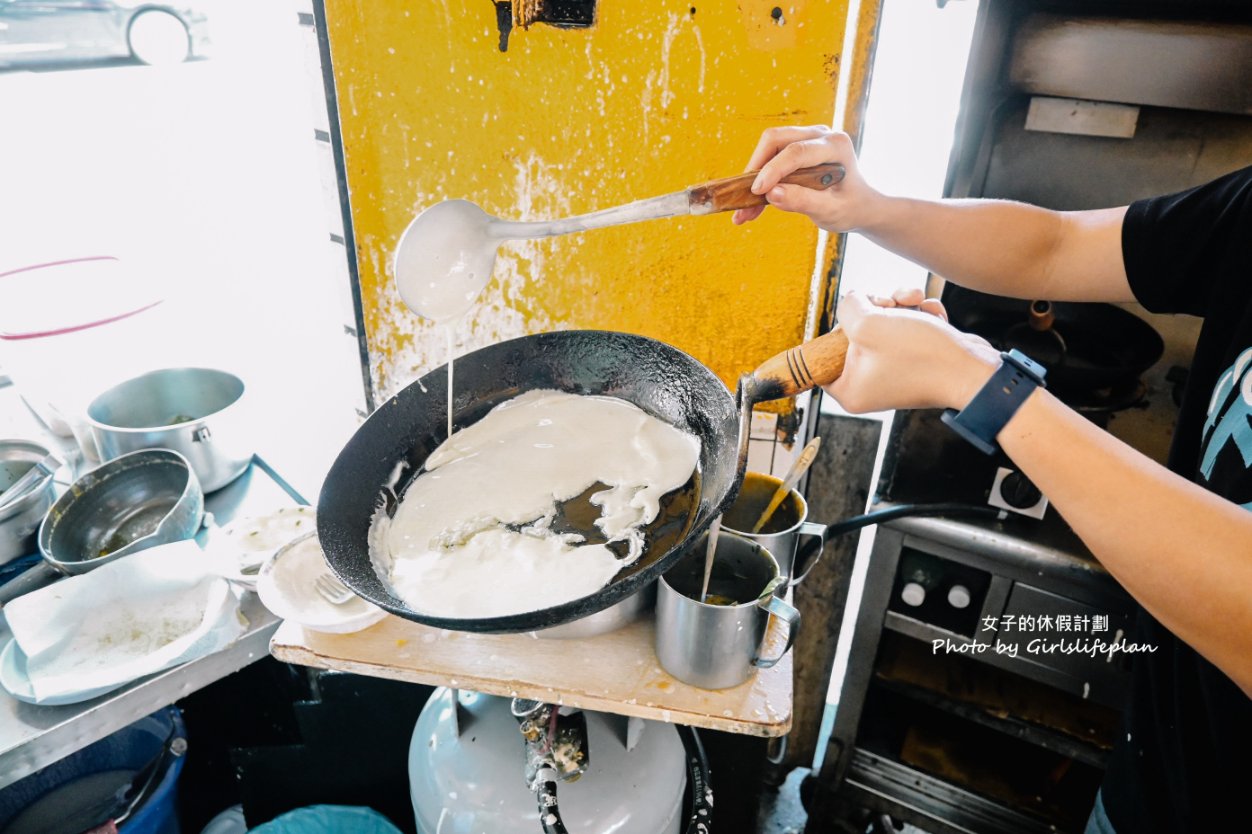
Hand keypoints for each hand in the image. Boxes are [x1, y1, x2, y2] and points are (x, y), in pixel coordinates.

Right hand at [732, 126, 882, 230]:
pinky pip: (771, 154)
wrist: (858, 204)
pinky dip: (760, 176)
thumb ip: (804, 201)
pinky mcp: (798, 145)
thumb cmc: (849, 208)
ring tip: (747, 209)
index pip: (797, 152)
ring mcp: (808, 137)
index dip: (773, 170)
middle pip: (776, 138)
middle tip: (746, 199)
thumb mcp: (831, 211)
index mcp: (836, 146)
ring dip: (754, 173)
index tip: (756, 192)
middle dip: (756, 167)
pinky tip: (754, 202)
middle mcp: (822, 134)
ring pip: (769, 144)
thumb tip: (771, 194)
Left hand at [824, 289, 1000, 412]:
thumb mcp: (870, 324)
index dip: (838, 328)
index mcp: (849, 389)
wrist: (974, 369)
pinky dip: (919, 317)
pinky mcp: (914, 361)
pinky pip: (906, 330)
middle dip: (876, 308)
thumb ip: (849, 307)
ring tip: (918, 303)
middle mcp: (868, 384)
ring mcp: (892, 372)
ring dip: (901, 306)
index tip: (855, 318)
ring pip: (883, 324)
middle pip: (854, 332)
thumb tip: (853, 299)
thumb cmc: (922, 356)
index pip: (823, 354)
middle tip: (890, 304)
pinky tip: (934, 315)